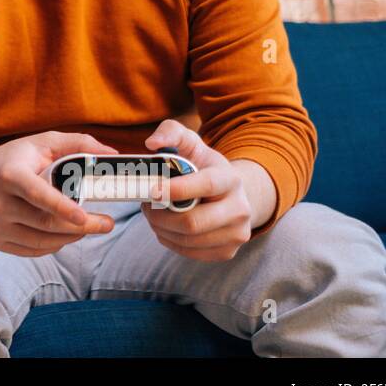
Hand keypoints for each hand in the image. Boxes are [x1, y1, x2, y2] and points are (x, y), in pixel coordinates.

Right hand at [0, 132, 120, 257]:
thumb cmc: (16, 159)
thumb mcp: (43, 142)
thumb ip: (78, 144)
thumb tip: (112, 154)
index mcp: (9, 174)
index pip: (37, 194)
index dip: (61, 207)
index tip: (84, 216)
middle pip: (45, 223)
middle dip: (81, 227)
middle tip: (107, 224)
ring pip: (42, 241)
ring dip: (71, 237)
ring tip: (86, 227)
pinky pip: (33, 250)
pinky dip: (54, 244)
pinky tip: (64, 233)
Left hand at [139, 119, 253, 261]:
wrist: (230, 194)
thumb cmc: (202, 166)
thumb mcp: (190, 143)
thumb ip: (171, 133)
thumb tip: (152, 143)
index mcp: (230, 179)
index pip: (205, 186)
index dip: (177, 190)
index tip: (152, 190)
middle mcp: (240, 209)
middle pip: (193, 222)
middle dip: (160, 216)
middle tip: (145, 205)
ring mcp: (236, 234)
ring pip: (188, 240)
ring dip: (160, 228)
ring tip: (153, 213)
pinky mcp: (227, 252)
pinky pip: (189, 252)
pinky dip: (169, 240)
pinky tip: (165, 226)